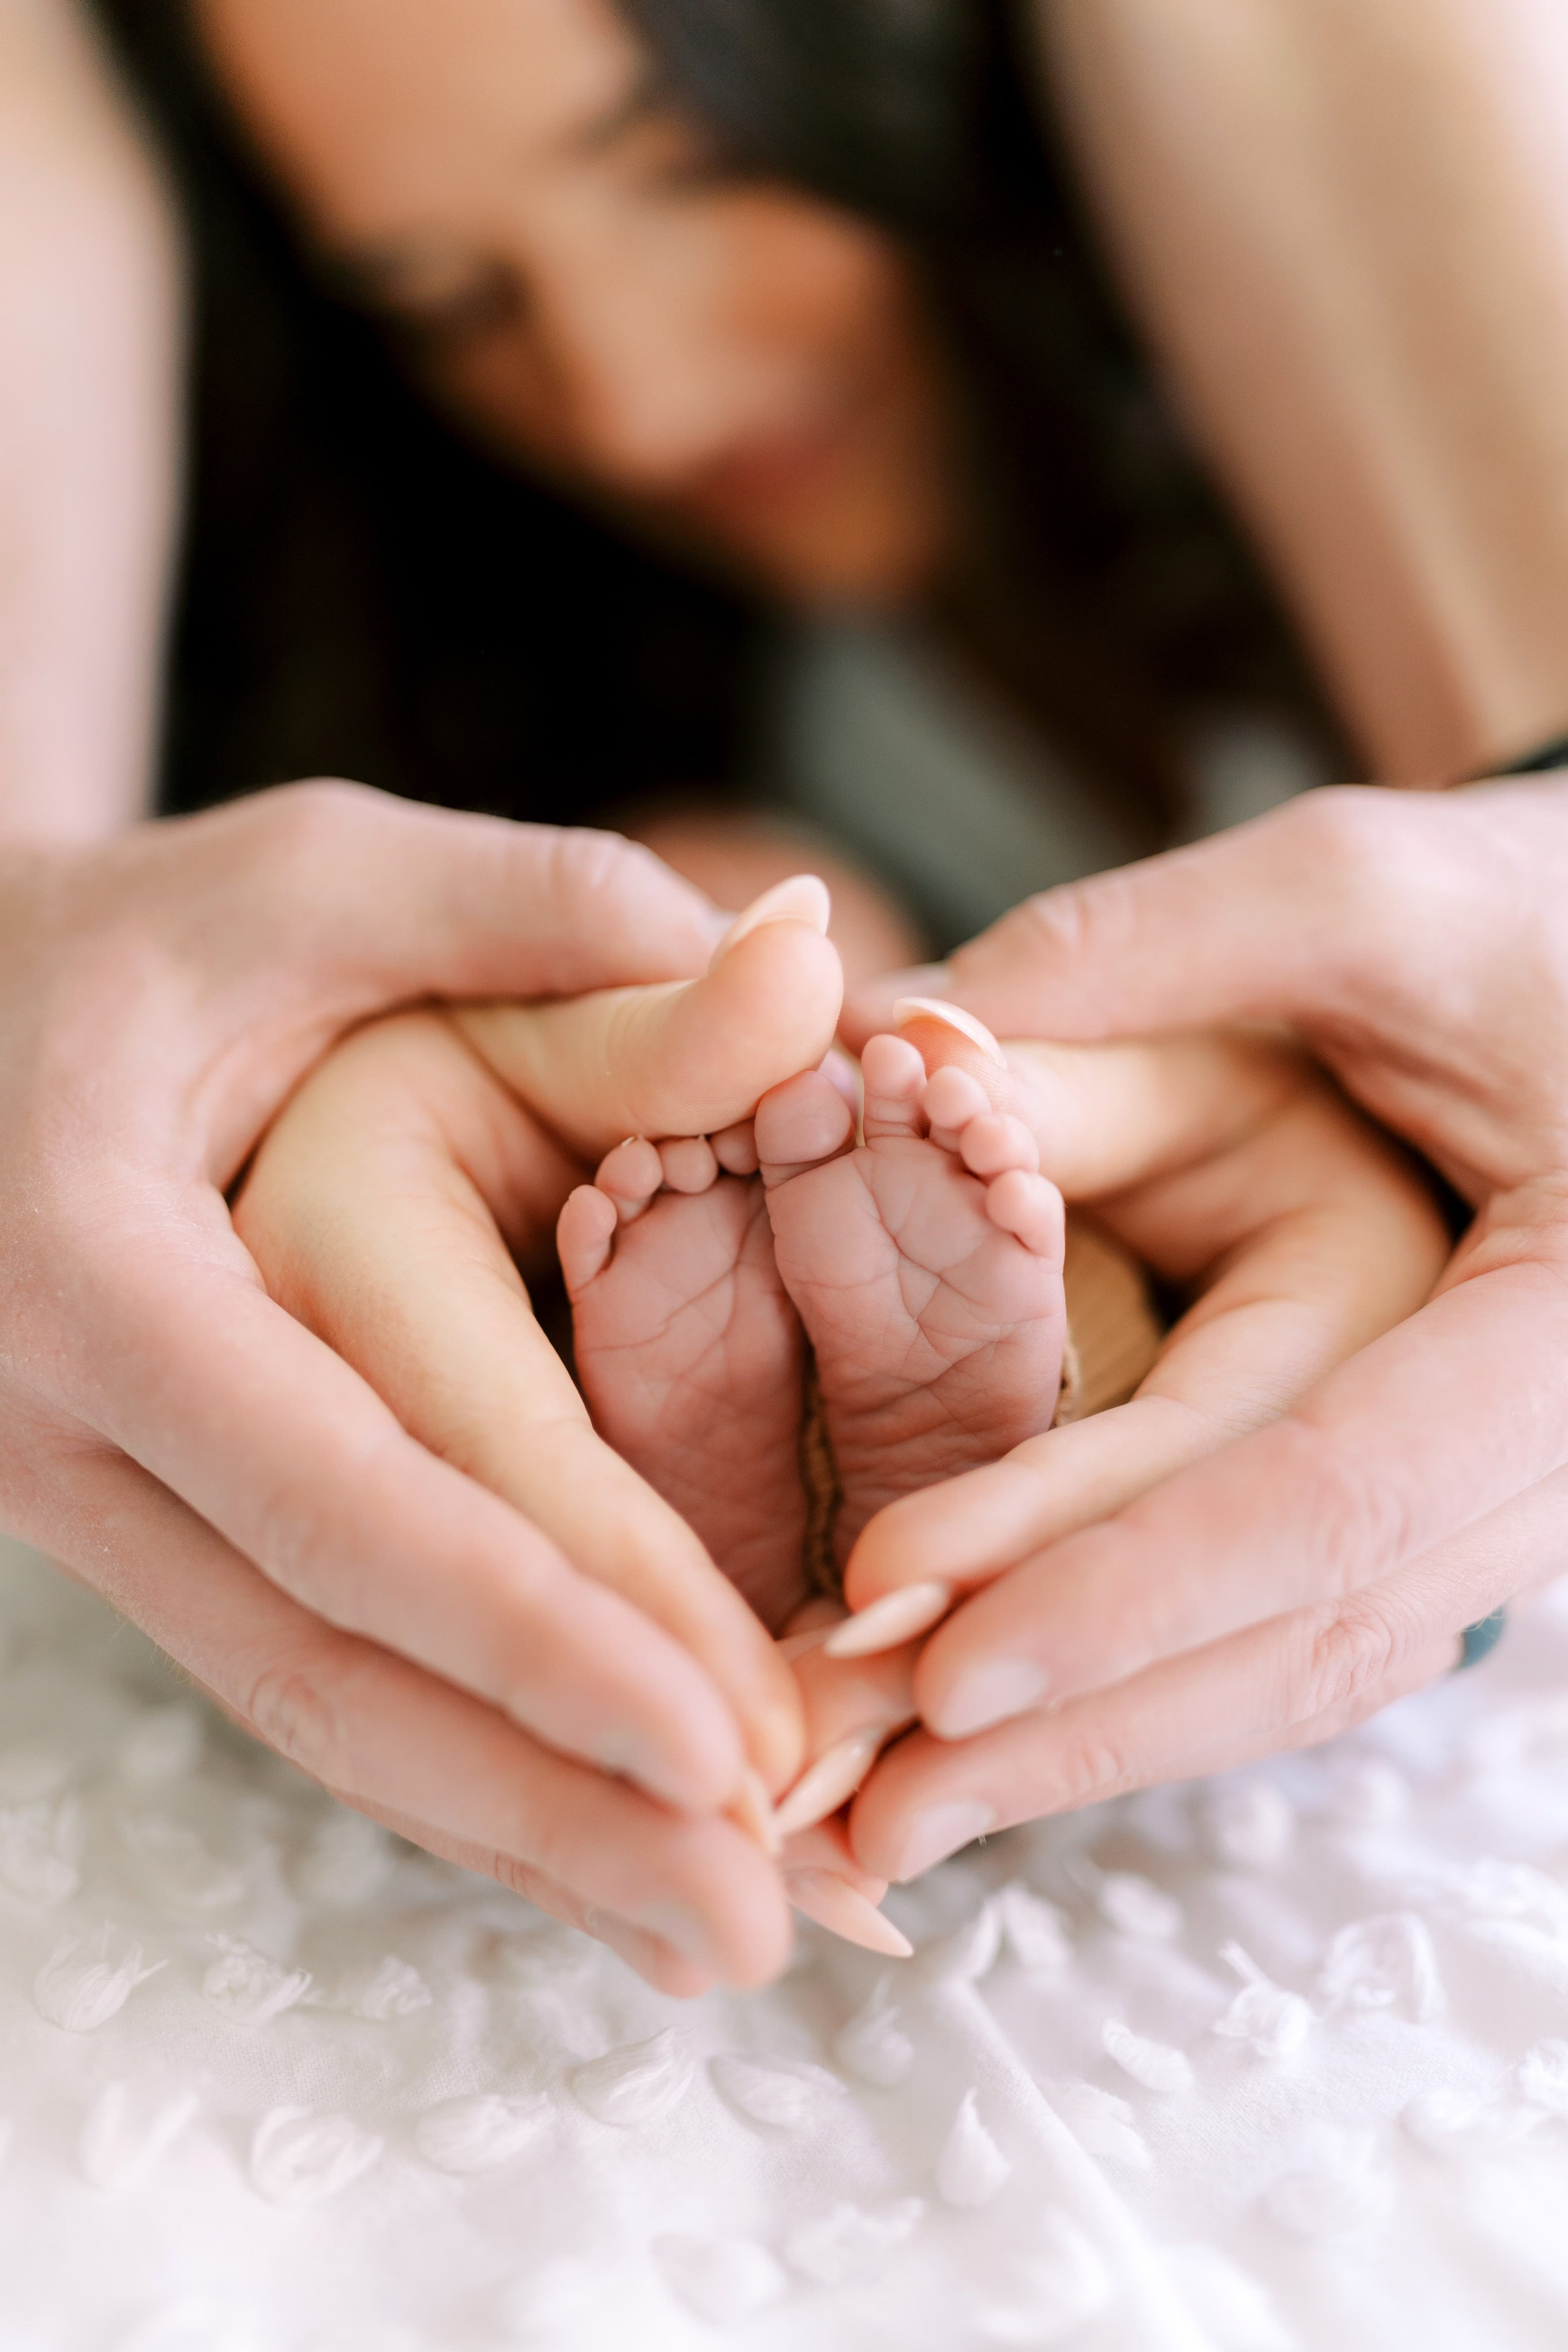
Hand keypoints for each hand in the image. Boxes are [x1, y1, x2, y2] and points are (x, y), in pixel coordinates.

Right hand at [0, 784, 794, 1990]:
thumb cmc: (141, 944)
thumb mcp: (312, 885)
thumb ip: (548, 922)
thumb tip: (818, 961)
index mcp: (110, 1272)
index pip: (357, 1489)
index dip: (547, 1624)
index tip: (735, 1742)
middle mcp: (77, 1432)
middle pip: (330, 1667)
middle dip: (551, 1803)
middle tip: (762, 1921)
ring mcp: (100, 1512)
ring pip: (313, 1715)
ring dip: (517, 1838)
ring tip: (717, 1936)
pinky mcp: (153, 1539)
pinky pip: (306, 1681)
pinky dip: (459, 1775)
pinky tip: (593, 1854)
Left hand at [839, 782, 1558, 1876]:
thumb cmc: (1527, 924)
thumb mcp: (1363, 899)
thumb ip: (1136, 961)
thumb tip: (893, 1044)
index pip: (1335, 1489)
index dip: (1135, 1582)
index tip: (937, 1656)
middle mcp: (1559, 1447)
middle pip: (1309, 1629)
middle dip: (1078, 1715)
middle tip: (854, 1793)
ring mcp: (1508, 1497)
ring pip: (1302, 1667)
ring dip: (1091, 1742)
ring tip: (884, 1813)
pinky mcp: (1438, 1507)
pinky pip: (1299, 1630)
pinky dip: (1145, 1686)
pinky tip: (993, 1732)